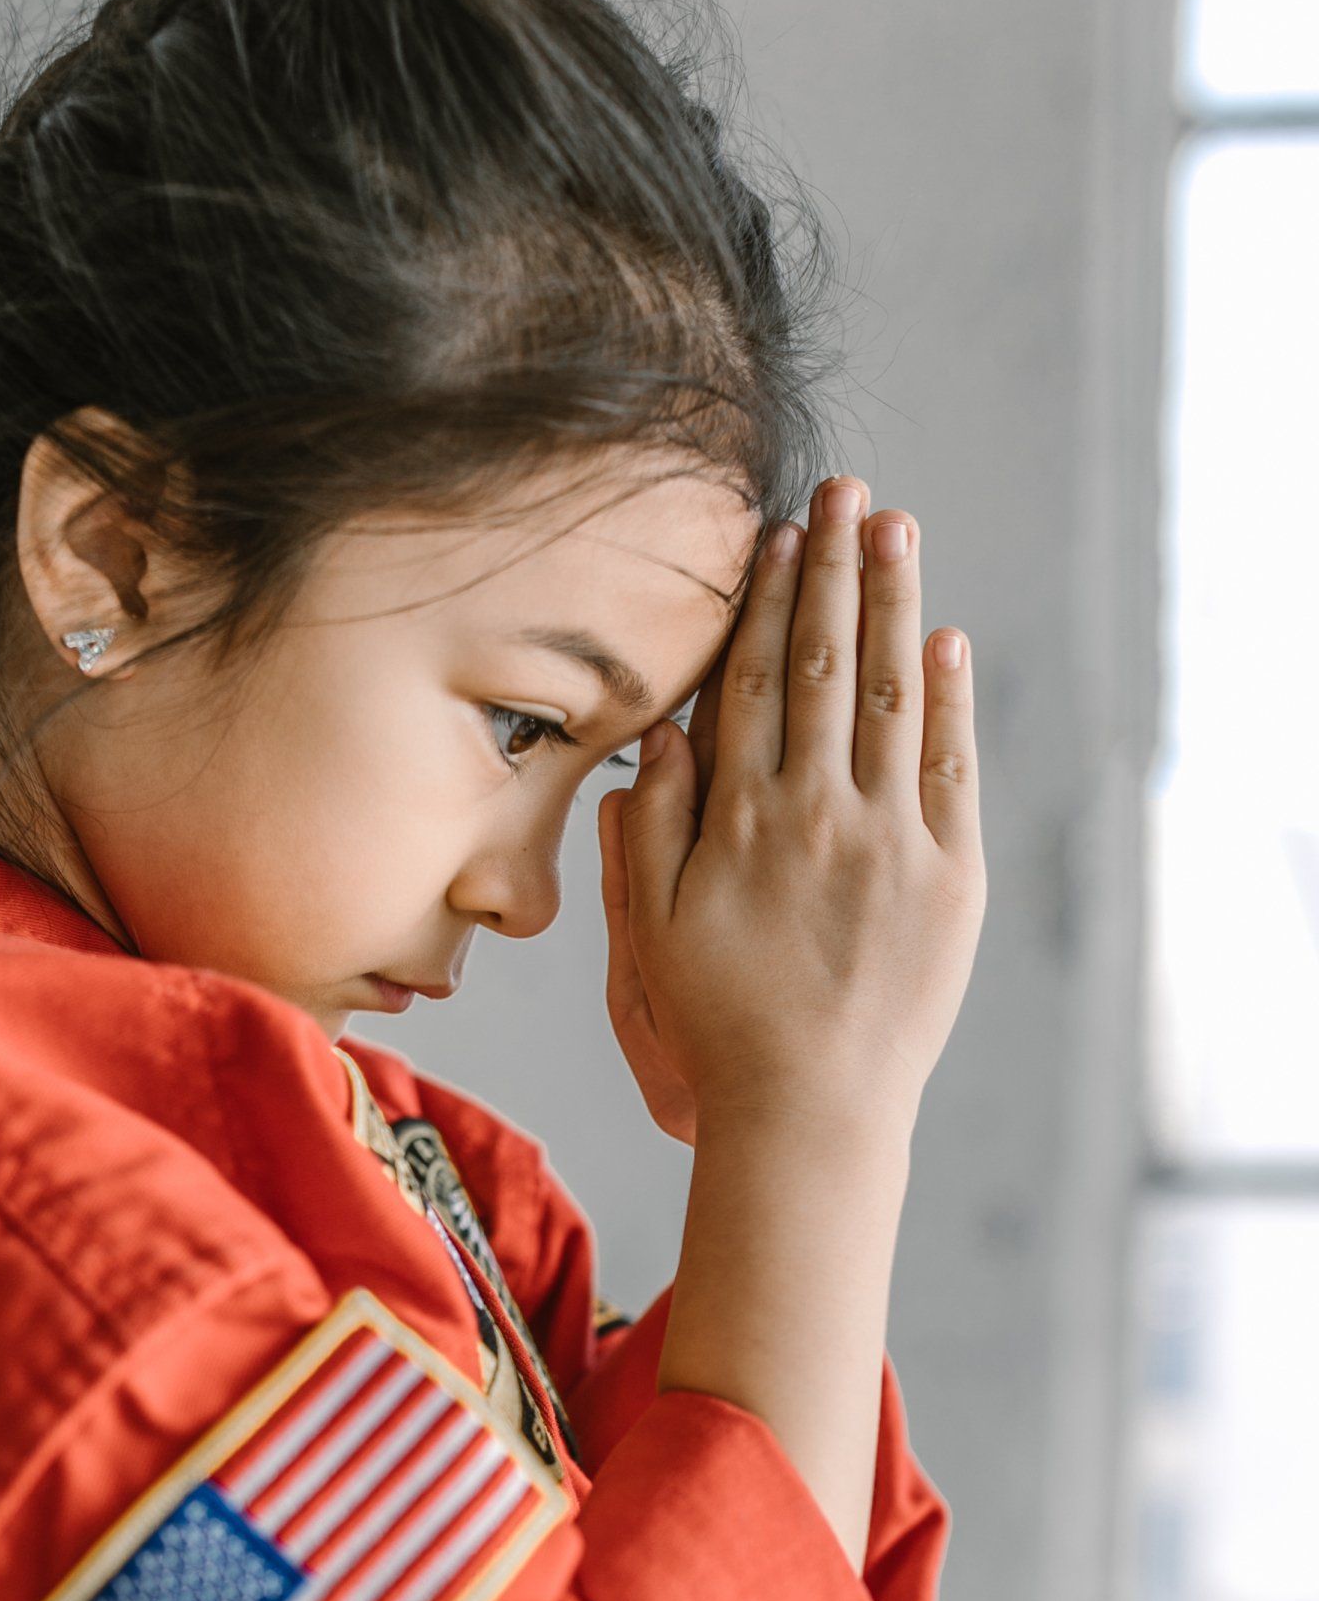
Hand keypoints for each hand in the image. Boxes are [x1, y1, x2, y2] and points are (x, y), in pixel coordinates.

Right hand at [599, 477, 984, 1145]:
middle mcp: (820, 814)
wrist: (808, 1109)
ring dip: (896, 603)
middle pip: (831, 663)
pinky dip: (950, 699)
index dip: (771, 600)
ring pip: (895, 696)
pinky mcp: (951, 880)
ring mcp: (893, 842)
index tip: (782, 535)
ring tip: (897, 530)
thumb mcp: (649, 930)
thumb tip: (666, 732)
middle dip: (838, 569)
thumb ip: (649, 827)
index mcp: (742, 820)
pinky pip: (951, 768)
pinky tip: (946, 641)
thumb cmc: (715, 1025)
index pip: (759, 681)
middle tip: (850, 490)